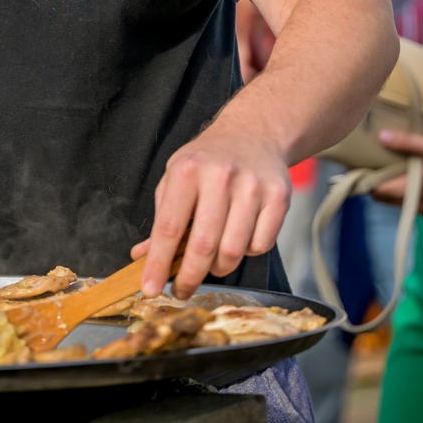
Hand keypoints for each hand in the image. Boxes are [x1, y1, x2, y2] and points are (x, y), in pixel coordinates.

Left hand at [130, 124, 290, 298]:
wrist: (254, 132)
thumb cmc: (207, 161)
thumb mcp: (175, 177)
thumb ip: (162, 217)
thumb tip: (142, 257)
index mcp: (187, 172)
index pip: (168, 228)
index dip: (157, 264)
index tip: (149, 290)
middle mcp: (220, 177)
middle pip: (203, 247)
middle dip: (189, 278)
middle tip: (181, 290)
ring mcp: (253, 187)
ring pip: (234, 252)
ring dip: (219, 267)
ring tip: (212, 259)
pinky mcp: (279, 197)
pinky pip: (261, 246)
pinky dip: (247, 253)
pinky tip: (239, 237)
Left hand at [370, 130, 422, 218]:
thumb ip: (408, 143)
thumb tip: (381, 137)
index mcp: (413, 190)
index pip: (377, 192)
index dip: (365, 181)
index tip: (358, 169)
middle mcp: (418, 205)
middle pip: (386, 199)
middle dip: (377, 185)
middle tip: (373, 167)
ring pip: (400, 203)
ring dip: (393, 190)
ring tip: (390, 171)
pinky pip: (415, 205)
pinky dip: (409, 195)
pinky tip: (414, 181)